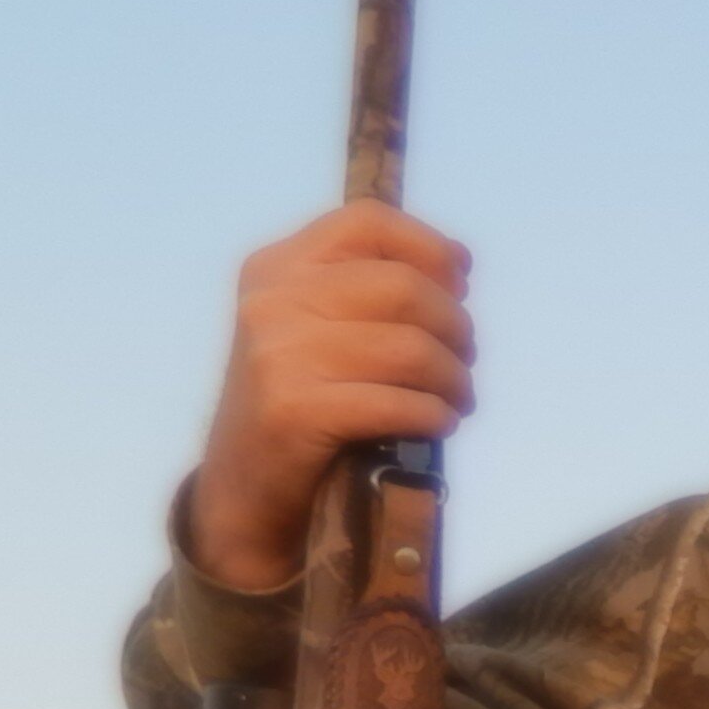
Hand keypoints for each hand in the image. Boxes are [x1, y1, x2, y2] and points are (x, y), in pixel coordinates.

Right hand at [188, 204, 475, 593]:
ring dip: (455, 379)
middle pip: (404, 287)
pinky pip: (399, 402)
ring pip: (411, 348)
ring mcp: (278, 354)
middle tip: (465, 360)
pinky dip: (436, 414)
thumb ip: (367, 289)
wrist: (244, 486)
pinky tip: (439, 423)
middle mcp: (271, 301)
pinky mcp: (294, 411)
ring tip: (457, 398)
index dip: (430, 247)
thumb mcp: (314, 326)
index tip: (461, 282)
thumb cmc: (300, 399)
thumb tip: (457, 266)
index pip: (367, 222)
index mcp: (277, 267)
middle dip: (456, 327)